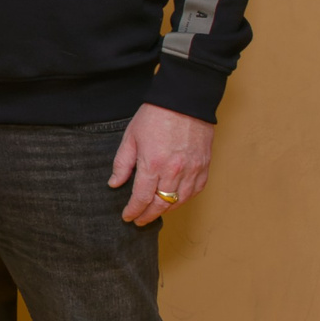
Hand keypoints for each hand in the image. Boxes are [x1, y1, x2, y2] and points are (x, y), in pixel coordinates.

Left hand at [110, 103, 214, 225]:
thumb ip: (122, 163)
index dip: (133, 211)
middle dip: (148, 215)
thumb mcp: (130, 137)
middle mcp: (174, 171)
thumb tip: (115, 184)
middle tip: (139, 220)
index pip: (141, 198)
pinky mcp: (204, 166)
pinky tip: (175, 201)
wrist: (185, 100)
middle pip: (160, 204)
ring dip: (166, 210)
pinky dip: (184, 199)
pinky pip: (195, 191)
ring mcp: (192, 169)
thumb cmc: (155, 115)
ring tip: (155, 213)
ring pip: (179, 201)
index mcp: (153, 164)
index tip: (127, 217)